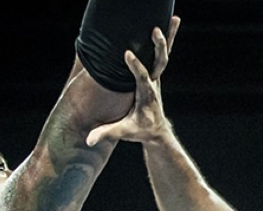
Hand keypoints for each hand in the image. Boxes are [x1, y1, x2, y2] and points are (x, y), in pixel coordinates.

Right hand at [86, 16, 181, 146]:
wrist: (156, 131)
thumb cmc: (139, 130)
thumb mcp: (123, 132)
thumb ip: (106, 133)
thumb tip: (89, 140)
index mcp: (146, 95)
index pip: (142, 79)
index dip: (136, 67)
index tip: (127, 53)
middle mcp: (154, 83)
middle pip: (159, 63)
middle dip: (158, 48)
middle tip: (155, 31)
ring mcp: (156, 77)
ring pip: (164, 54)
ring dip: (168, 37)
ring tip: (173, 18)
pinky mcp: (155, 74)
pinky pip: (162, 53)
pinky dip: (167, 38)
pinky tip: (171, 21)